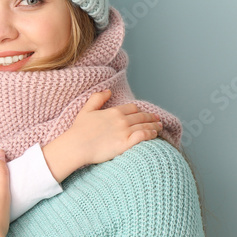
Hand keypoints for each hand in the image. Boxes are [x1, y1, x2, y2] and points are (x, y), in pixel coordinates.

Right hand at [42, 91, 161, 180]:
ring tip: (160, 127)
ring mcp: (124, 132)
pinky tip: (154, 135)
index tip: (143, 113)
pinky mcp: (126, 143)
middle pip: (141, 116)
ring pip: (145, 126)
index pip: (132, 108)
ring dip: (154, 126)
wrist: (76, 146)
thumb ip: (97, 98)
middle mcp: (121, 120)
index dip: (139, 110)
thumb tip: (108, 91)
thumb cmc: (79, 130)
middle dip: (151, 117)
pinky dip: (150, 134)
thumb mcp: (86, 110)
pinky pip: (143, 136)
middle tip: (158, 119)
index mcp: (113, 112)